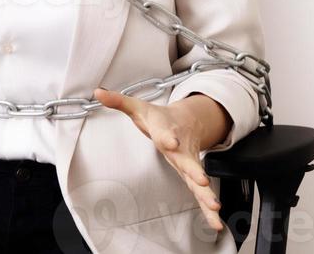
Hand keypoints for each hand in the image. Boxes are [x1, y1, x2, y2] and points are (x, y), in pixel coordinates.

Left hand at [93, 86, 223, 232]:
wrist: (185, 120)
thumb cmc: (158, 118)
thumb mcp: (137, 107)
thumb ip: (118, 101)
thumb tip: (98, 93)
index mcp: (166, 131)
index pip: (165, 134)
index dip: (168, 138)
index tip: (171, 142)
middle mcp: (180, 149)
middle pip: (187, 160)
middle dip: (195, 171)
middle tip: (203, 181)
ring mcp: (188, 164)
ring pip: (198, 180)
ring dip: (206, 194)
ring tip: (215, 207)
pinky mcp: (192, 176)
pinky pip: (200, 194)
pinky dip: (208, 208)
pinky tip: (216, 221)